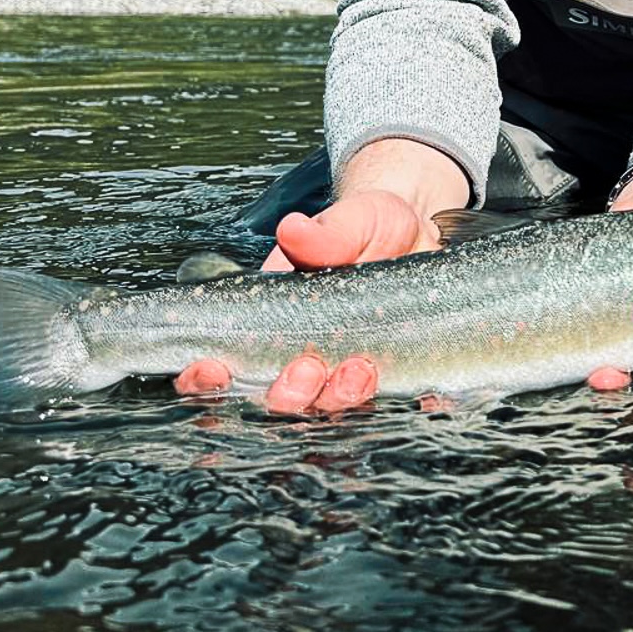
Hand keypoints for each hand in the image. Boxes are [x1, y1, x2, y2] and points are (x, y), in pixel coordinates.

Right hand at [175, 139, 467, 411]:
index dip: (205, 379)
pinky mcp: (395, 375)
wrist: (423, 232)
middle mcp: (302, 356)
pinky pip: (400, 403)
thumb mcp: (351, 222)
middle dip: (285, 395)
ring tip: (360, 367)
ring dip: (339, 399)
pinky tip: (427, 400)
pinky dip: (412, 406)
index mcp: (272, 322)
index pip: (220, 365)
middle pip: (276, 401)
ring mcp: (347, 372)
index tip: (213, 368)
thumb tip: (293, 229)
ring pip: (330, 410)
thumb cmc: (370, 226)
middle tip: (305, 366)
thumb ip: (324, 234)